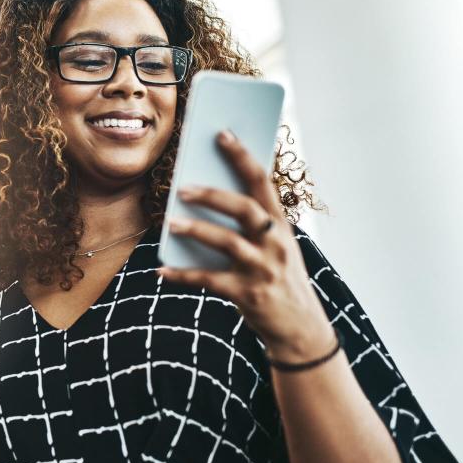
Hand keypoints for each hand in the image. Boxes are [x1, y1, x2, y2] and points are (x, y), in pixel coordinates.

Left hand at [157, 129, 335, 362]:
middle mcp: (275, 243)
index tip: (222, 134)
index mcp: (280, 225)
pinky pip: (209, 281)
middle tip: (183, 187)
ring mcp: (262, 269)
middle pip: (244, 209)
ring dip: (196, 230)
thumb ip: (250, 223)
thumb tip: (204, 193)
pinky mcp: (247, 295)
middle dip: (213, 195)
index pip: (262, 182)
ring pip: (227, 242)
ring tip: (171, 222)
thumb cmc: (278, 277)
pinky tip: (161, 271)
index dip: (242, 156)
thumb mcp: (275, 246)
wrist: (301, 328)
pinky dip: (182, 276)